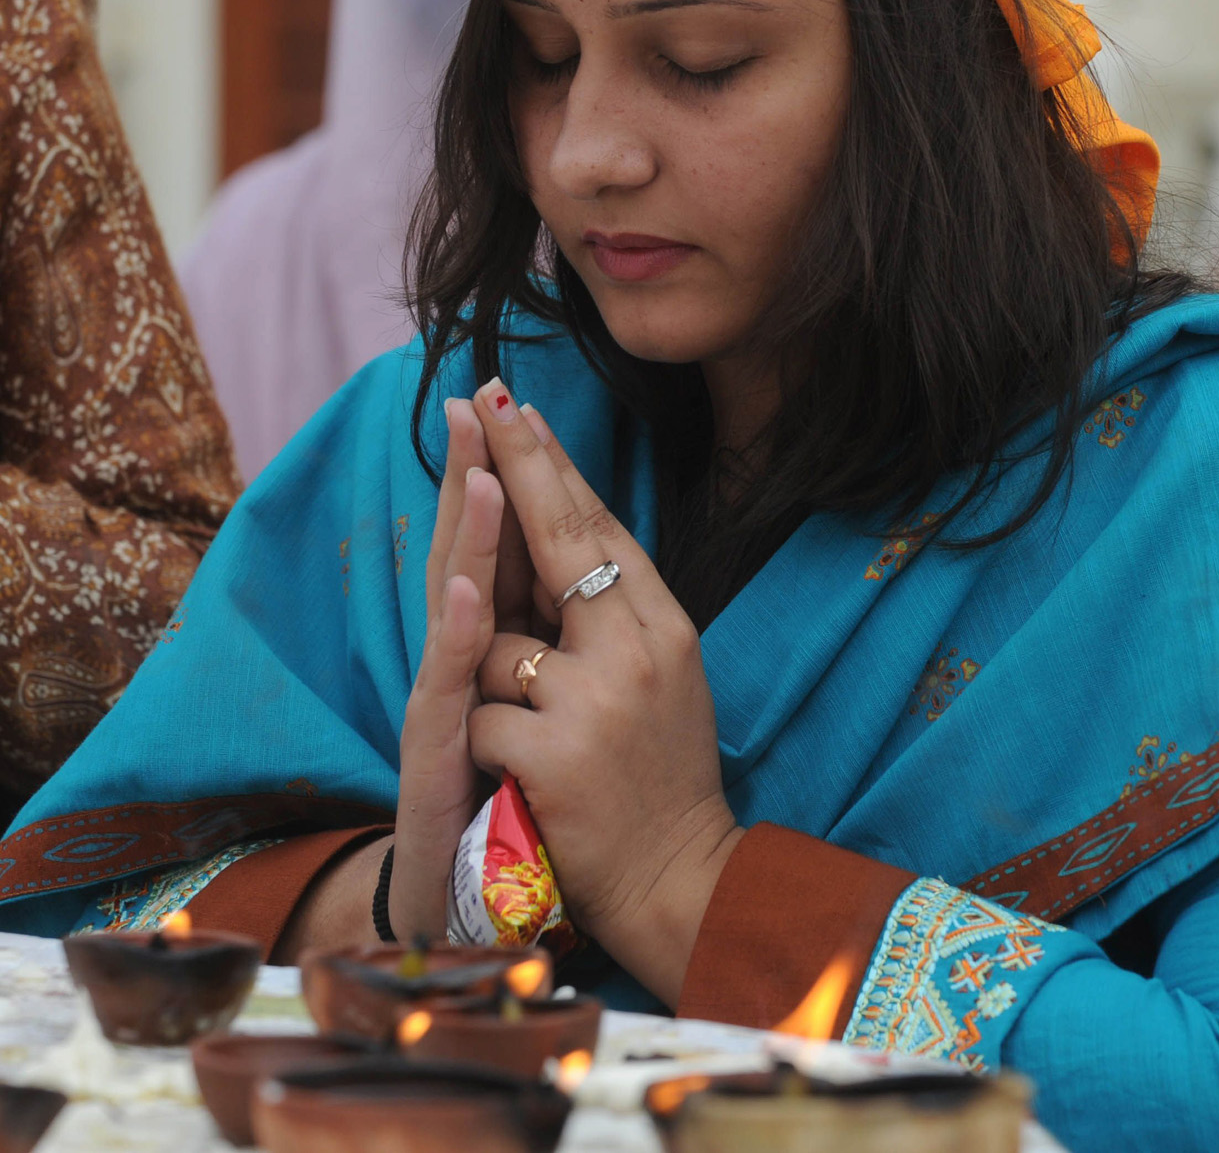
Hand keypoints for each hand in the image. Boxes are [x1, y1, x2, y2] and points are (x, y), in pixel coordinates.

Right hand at [273, 399, 534, 956]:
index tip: (509, 400)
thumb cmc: (522, 795)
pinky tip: (468, 597)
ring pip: (453, 611)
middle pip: (466, 554)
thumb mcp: (543, 701)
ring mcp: (445, 709)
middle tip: (474, 400)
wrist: (486, 903)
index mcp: (498, 643)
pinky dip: (458, 640)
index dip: (504, 473)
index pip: (505, 543)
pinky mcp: (437, 763)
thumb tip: (573, 558)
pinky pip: (451, 693)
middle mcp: (462, 663)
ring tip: (476, 473)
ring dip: (464, 540)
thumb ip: (543, 631)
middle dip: (470, 474)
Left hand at [467, 382, 742, 1006]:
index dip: (550, 466)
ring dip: (496, 685)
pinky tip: (526, 781)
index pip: (596, 528)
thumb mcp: (660, 674)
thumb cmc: (661, 772)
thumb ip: (615, 607)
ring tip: (549, 741)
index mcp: (664, 624)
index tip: (514, 408)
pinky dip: (487, 744)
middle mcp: (636, 647)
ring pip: (497, 641)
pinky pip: (481, 714)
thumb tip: (567, 522)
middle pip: (560, 537)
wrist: (679, 881)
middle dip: (512, 462)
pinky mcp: (553, 751)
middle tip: (480, 397)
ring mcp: (595, 697)